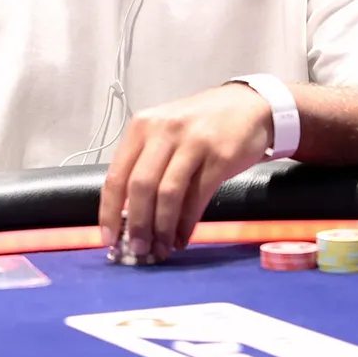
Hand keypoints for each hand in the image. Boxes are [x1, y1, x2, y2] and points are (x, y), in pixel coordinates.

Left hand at [99, 84, 273, 262]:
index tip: (108, 239)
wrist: (249, 105)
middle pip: (140, 186)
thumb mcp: (166, 134)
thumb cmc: (201, 125)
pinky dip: (187, 224)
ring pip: (168, 194)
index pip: (116, 175)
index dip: (109, 211)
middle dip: (137, 225)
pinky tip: (183, 238)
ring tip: (162, 249)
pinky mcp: (219, 157)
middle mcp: (164, 131)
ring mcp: (193, 142)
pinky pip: (197, 198)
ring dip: (162, 228)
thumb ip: (147, 165)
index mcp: (142, 127)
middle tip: (138, 251)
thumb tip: (130, 217)